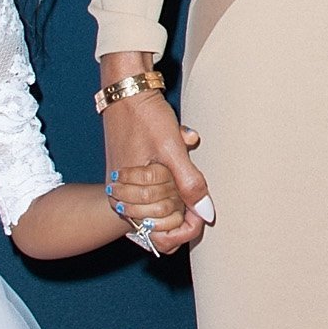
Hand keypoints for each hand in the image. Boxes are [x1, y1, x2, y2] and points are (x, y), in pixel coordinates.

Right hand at [100, 77, 211, 250]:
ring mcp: (125, 189)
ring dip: (176, 194)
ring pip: (160, 211)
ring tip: (180, 167)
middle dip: (182, 207)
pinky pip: (156, 194)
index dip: (187, 227)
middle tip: (192, 182)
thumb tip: (206, 214)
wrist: (128, 91)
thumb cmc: (146, 117)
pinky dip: (170, 183)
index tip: (202, 211)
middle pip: (162, 226)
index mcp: (127, 197)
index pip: (161, 236)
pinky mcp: (131, 178)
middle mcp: (121, 198)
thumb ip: (189, 184)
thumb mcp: (173, 149)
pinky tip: (175, 162)